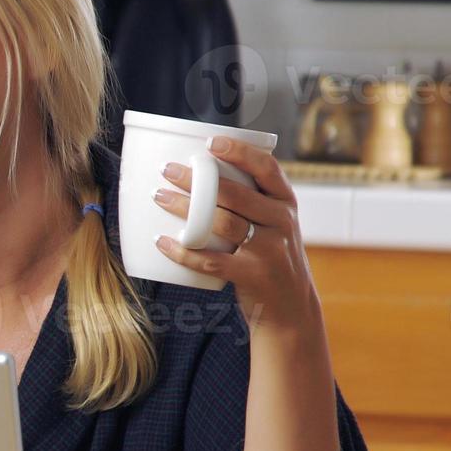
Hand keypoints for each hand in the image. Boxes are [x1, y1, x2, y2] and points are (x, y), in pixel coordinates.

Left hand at [152, 136, 322, 337]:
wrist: (291, 308)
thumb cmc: (271, 258)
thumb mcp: (274, 226)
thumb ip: (252, 203)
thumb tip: (202, 174)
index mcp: (286, 203)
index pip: (267, 168)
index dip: (240, 152)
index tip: (210, 142)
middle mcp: (281, 222)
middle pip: (234, 193)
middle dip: (196, 179)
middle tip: (166, 170)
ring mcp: (269, 249)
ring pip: (220, 222)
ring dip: (185, 208)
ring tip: (159, 197)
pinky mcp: (253, 275)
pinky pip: (211, 260)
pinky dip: (184, 251)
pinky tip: (163, 242)